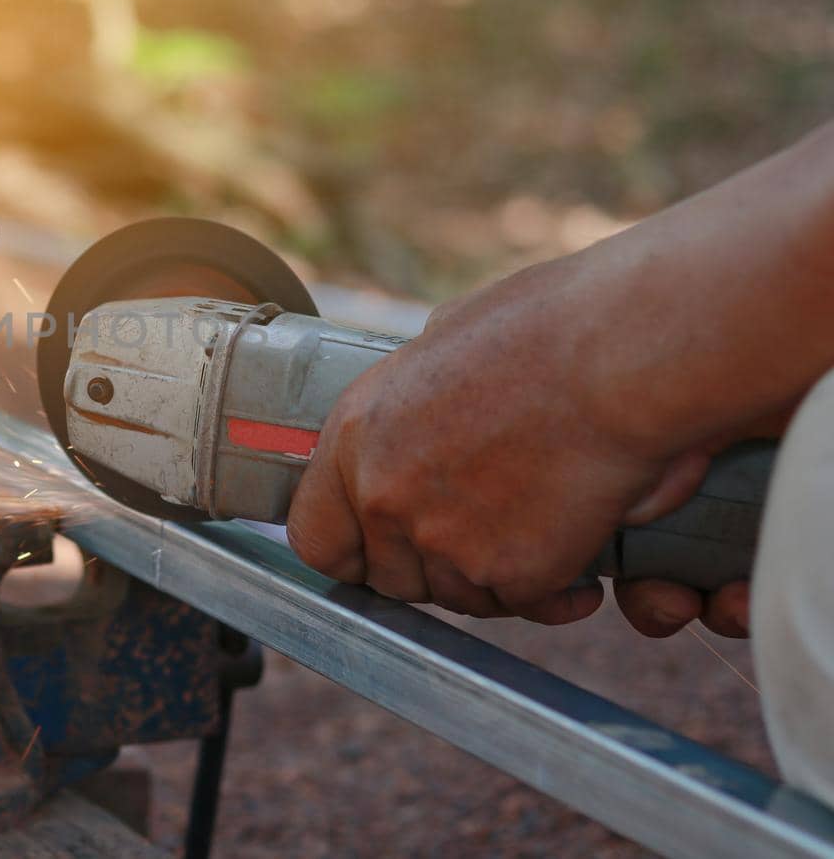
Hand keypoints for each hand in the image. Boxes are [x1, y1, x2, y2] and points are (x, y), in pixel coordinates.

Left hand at [286, 253, 750, 633]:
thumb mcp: (444, 343)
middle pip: (389, 576)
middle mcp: (382, 495)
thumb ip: (414, 400)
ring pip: (456, 597)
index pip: (315, 537)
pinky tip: (582, 564)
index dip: (352, 551)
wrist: (619, 358)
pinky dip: (554, 593)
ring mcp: (439, 542)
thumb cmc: (547, 329)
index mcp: (355, 434)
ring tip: (542, 533)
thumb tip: (419, 410)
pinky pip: (520, 604)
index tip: (382, 551)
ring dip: (494, 578)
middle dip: (434, 566)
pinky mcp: (505, 575)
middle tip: (487, 536)